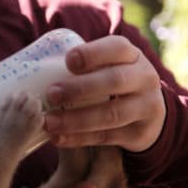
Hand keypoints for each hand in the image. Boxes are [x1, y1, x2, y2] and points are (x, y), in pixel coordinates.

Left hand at [43, 36, 165, 151]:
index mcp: (133, 56)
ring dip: (76, 119)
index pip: (116, 48)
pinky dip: (79, 139)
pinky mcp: (140, 134)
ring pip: (111, 114)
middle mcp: (145, 79)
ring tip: (49, 122)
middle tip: (51, 94)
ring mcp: (146, 107)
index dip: (92, 54)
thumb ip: (87, 66)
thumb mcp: (111, 66)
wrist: (150, 113)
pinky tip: (58, 138)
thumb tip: (37, 69)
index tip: (68, 61)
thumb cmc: (114, 82)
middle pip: (115, 81)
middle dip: (80, 88)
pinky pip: (107, 137)